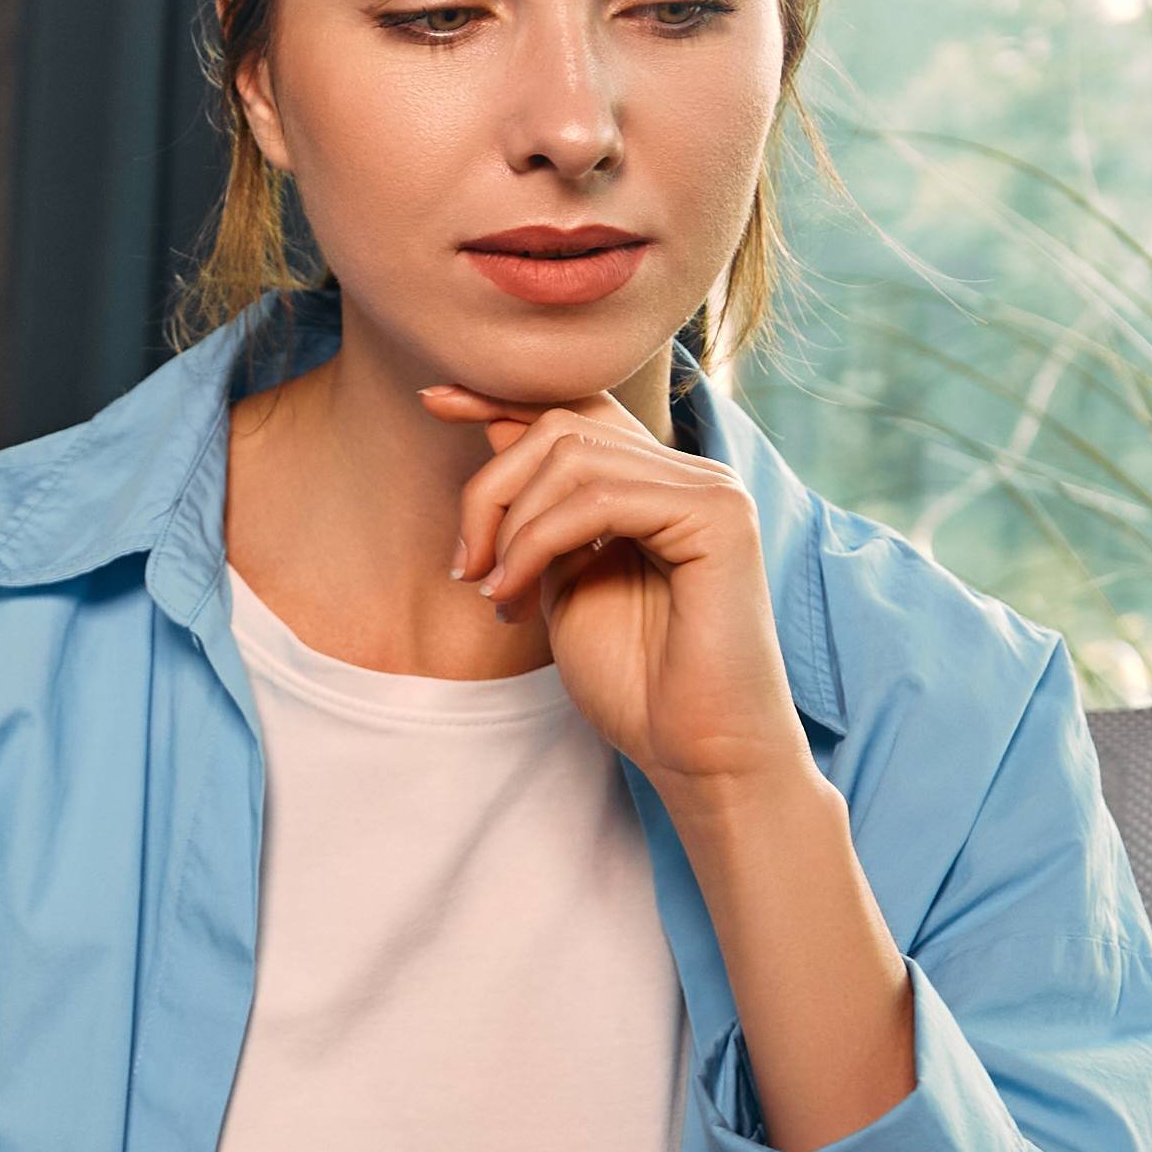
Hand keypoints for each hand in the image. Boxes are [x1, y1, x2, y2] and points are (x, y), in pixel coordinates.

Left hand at [425, 386, 805, 800]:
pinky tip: (519, 595)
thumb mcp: (562, 579)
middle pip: (560, 428)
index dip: (501, 397)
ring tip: (497, 596)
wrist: (697, 753)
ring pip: (571, 457)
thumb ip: (540, 515)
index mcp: (654, 485)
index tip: (432, 401)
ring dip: (510, 529)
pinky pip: (599, 498)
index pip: (576, 411)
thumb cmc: (635, 683)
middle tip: (465, 570)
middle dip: (490, 491)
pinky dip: (539, 542)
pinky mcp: (718, 518)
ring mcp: (709, 490)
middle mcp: (687, 475)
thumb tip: (495, 434)